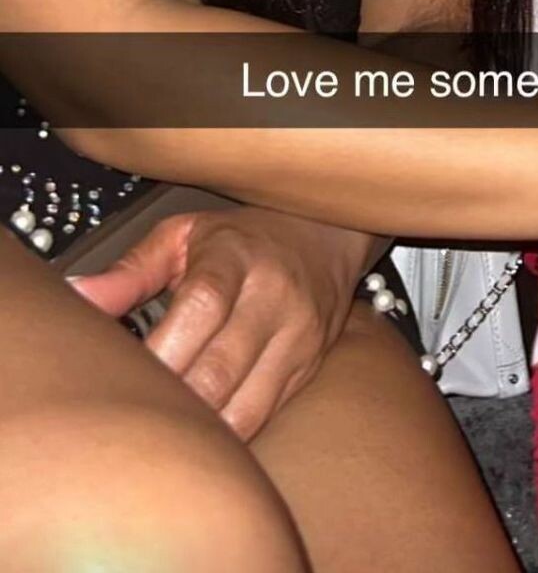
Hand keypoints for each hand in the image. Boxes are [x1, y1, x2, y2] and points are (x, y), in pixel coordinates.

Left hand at [67, 206, 374, 437]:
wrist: (324, 237)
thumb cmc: (242, 239)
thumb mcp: (184, 236)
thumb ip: (130, 271)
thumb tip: (78, 297)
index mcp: (237, 257)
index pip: (202, 307)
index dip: (163, 350)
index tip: (126, 376)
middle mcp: (274, 297)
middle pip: (220, 368)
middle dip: (172, 402)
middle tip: (134, 414)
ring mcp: (297, 337)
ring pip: (244, 406)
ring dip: (199, 430)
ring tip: (163, 431)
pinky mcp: (308, 369)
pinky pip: (262, 418)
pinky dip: (225, 435)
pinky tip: (198, 436)